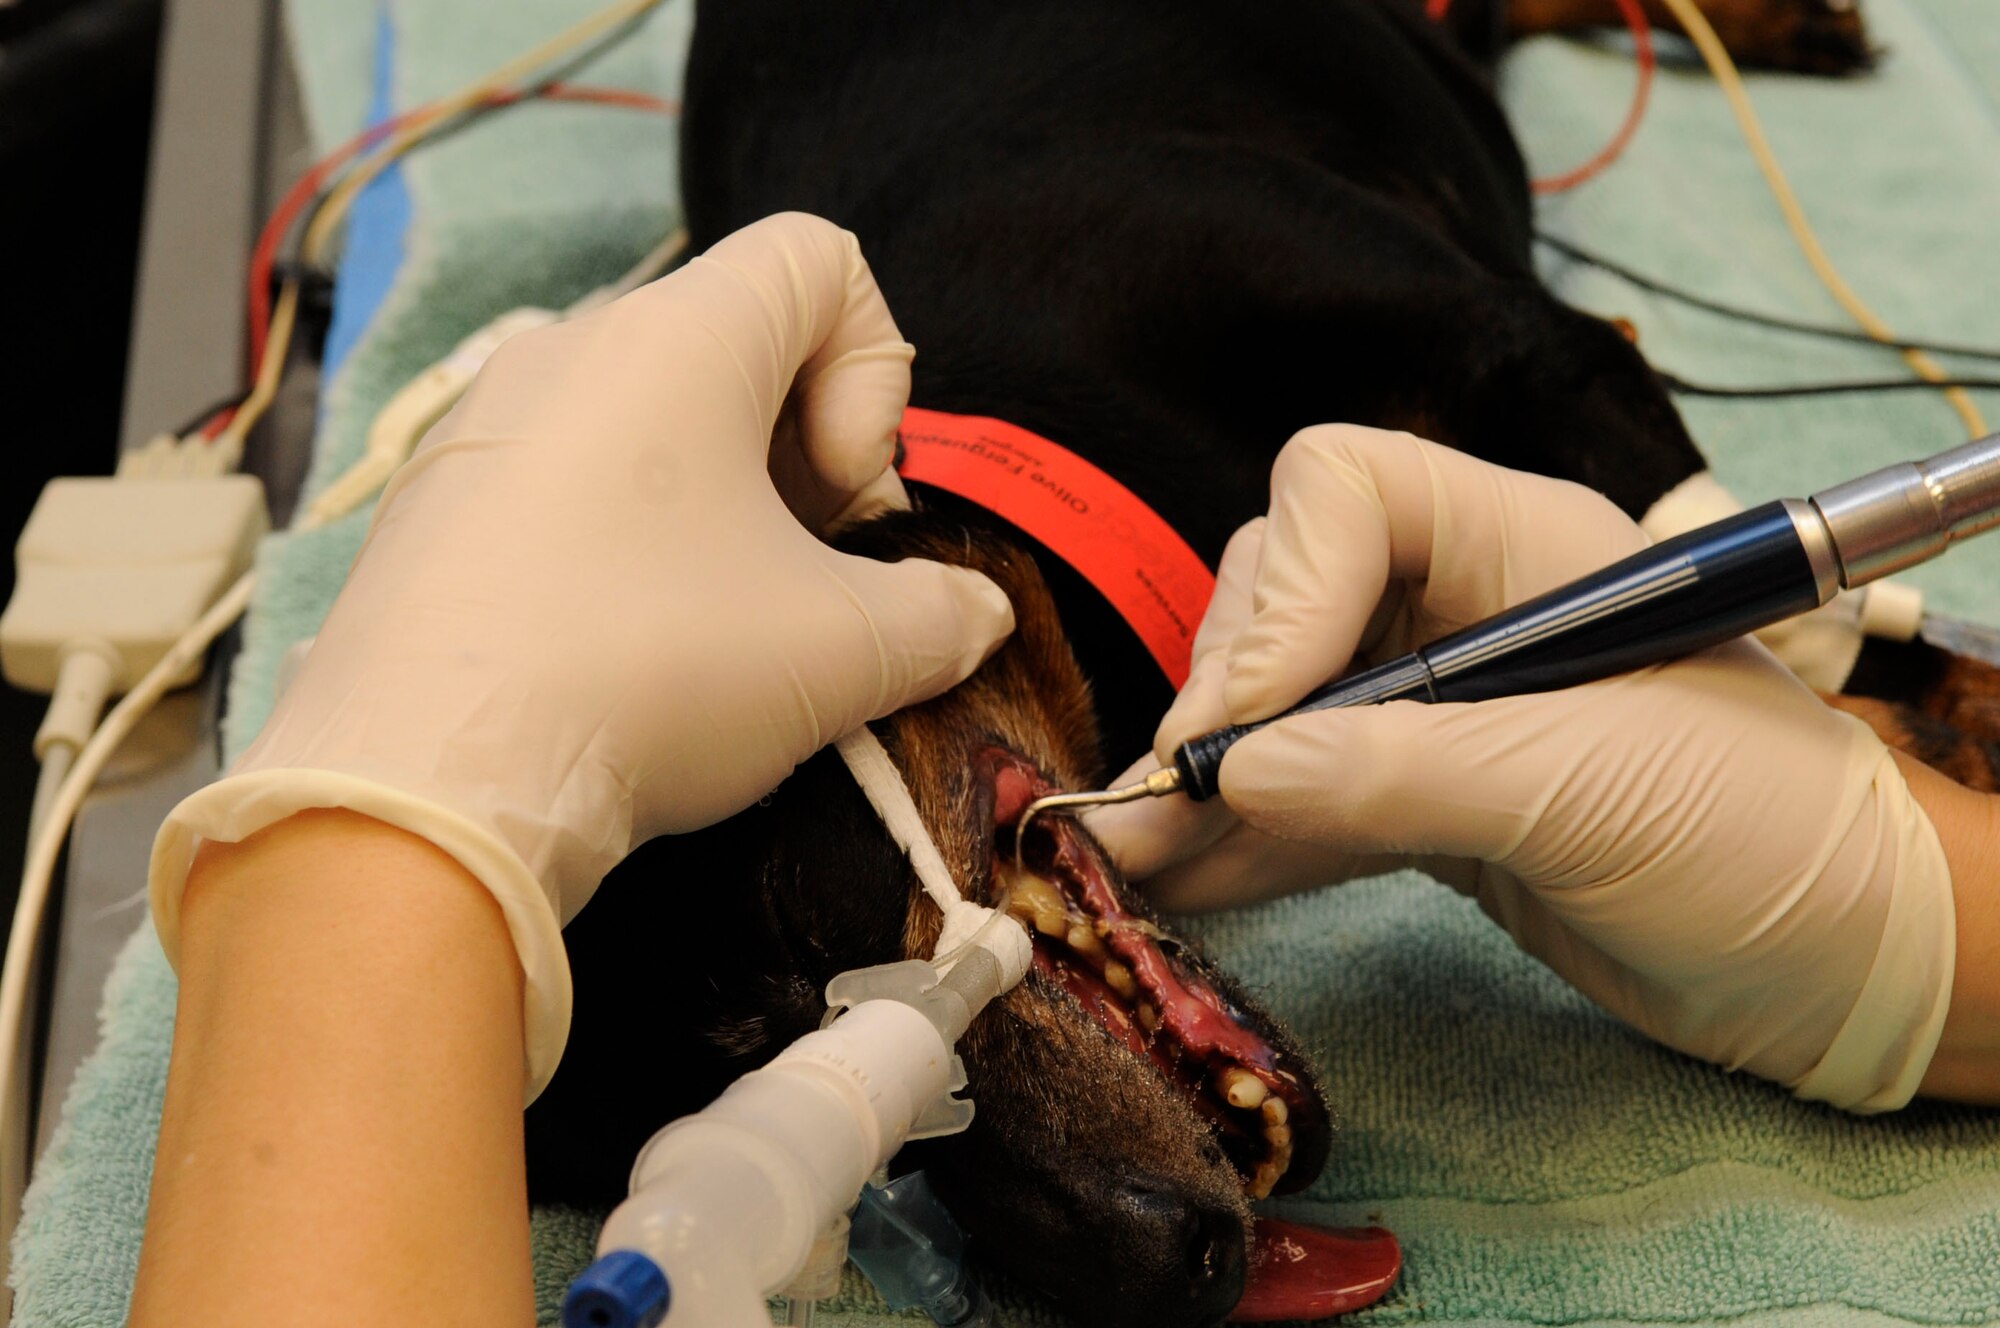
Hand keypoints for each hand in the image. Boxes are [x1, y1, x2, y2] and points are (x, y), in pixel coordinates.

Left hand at [149, 213, 1015, 1092]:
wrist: (423, 786)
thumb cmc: (650, 671)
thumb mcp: (844, 652)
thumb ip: (940, 616)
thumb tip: (972, 614)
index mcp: (677, 338)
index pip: (820, 259)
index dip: (874, 370)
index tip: (842, 500)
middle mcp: (569, 349)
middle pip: (734, 343)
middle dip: (798, 453)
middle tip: (799, 575)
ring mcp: (482, 425)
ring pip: (644, 419)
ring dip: (712, 505)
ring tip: (711, 628)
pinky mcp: (428, 508)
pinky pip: (559, 482)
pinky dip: (619, 542)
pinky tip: (614, 654)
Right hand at [1089, 425, 1954, 1110]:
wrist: (1845, 967)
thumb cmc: (1767, 836)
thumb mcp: (1590, 786)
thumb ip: (1404, 766)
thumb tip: (1235, 773)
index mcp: (1521, 547)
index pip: (1346, 492)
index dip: (1281, 594)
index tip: (1253, 725)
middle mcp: (1465, 607)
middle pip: (1283, 593)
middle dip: (1222, 692)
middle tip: (1174, 801)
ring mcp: (1441, 706)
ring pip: (1276, 700)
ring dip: (1206, 778)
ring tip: (1130, 858)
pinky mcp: (1429, 799)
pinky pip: (1305, 796)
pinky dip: (1244, 839)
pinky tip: (1184, 882)